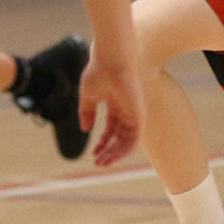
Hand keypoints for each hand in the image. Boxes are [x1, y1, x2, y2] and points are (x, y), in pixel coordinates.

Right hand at [77, 42, 142, 167]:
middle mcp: (126, 110)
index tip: (93, 153)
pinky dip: (124, 150)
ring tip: (102, 163)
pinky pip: (134, 139)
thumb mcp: (88, 96)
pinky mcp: (138, 115)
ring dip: (115, 154)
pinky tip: (112, 157)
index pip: (111, 128)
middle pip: (119, 137)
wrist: (112, 60)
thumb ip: (86, 112)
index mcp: (116, 103)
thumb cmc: (99, 72)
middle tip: (98, 163)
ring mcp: (133, 113)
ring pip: (127, 141)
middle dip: (108, 151)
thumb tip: (85, 129)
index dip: (102, 142)